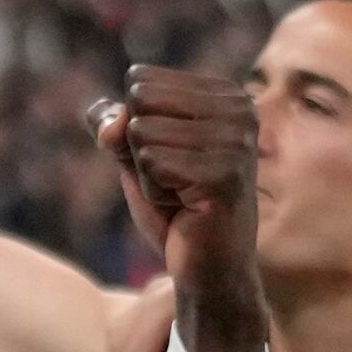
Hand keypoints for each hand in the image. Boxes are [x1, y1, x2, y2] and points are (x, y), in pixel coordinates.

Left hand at [95, 66, 265, 351]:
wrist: (207, 271)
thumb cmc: (176, 211)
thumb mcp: (136, 156)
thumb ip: (114, 125)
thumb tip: (110, 122)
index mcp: (226, 94)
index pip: (140, 80)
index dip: (137, 127)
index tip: (172, 160)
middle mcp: (241, 109)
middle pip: (139, 101)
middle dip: (139, 148)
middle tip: (174, 181)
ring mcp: (236, 140)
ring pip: (141, 133)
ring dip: (147, 174)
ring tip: (181, 197)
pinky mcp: (224, 173)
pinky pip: (150, 162)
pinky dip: (154, 192)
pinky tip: (185, 209)